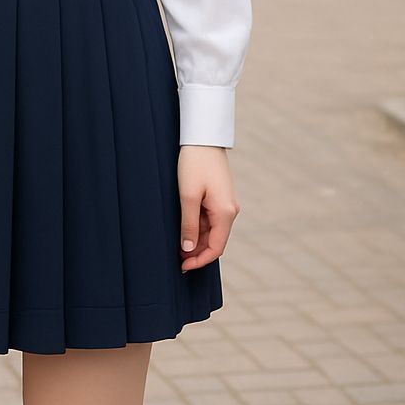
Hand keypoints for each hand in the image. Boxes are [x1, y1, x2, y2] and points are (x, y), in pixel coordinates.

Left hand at [177, 145, 239, 272]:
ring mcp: (225, 204)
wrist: (202, 138)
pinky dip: (197, 227)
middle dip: (196, 252)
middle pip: (215, 241)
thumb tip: (188, 249)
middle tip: (175, 257)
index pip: (216, 248)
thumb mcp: (188, 196)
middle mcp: (230, 210)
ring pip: (212, 231)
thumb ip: (188, 225)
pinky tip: (183, 227)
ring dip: (195, 239)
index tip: (183, 266)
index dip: (200, 261)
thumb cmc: (194, 164)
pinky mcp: (219, 197)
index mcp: (225, 212)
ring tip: (176, 243)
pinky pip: (210, 219)